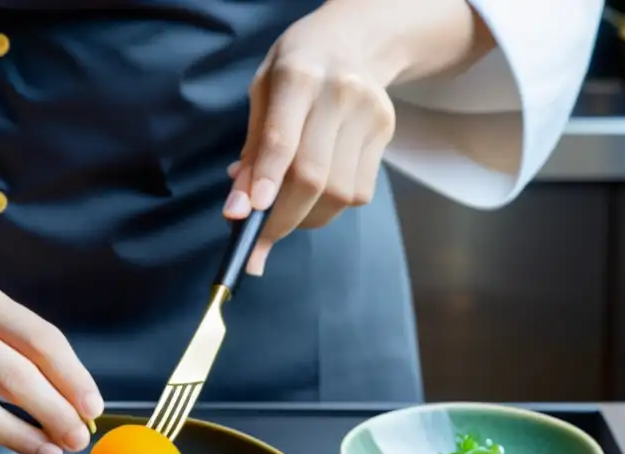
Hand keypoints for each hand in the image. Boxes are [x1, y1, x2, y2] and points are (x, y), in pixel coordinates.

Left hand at [224, 7, 398, 275]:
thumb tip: (239, 211)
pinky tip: (317, 192)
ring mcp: (369, 113)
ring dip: (307, 218)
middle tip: (259, 241)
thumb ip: (251, 152)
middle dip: (282, 219)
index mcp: (297, 77)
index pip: (281, 139)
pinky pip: (358, 193)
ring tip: (288, 209)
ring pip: (339, 194)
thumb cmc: (293, 73)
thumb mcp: (261, 96)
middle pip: (313, 176)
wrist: (351, 41)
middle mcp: (339, 93)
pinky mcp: (386, 132)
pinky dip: (330, 207)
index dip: (265, 181)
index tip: (246, 216)